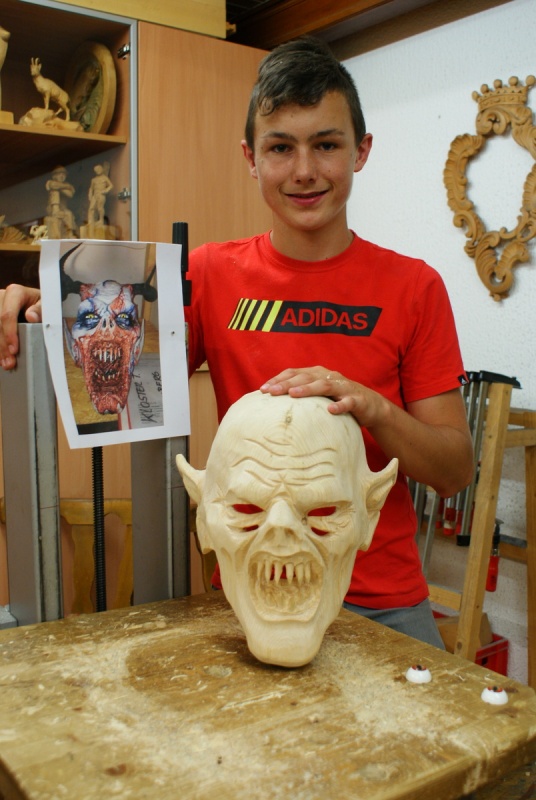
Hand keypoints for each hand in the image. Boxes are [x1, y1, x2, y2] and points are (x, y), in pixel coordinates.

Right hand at [0, 284, 41, 369]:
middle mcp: (1, 296)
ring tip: (5, 363)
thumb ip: (41, 309)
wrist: (35, 301)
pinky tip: (0, 357)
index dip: (9, 333)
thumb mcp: (46, 304)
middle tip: (10, 363)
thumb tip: (31, 316)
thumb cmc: (41, 304)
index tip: (14, 350)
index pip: (8, 315)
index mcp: (15, 292)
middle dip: (3, 346)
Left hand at [260, 366, 387, 426]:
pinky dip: (339, 405)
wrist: (371, 406)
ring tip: (293, 394)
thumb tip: (272, 406)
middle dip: (286, 383)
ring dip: (308, 389)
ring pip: (324, 386)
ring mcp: (344, 387)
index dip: (278, 379)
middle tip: (271, 392)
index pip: (294, 372)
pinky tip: (330, 410)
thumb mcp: (318, 396)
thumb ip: (301, 396)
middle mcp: (329, 376)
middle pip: (305, 377)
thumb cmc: (338, 400)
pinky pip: (348, 402)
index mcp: (317, 374)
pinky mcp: (357, 400)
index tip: (262, 390)